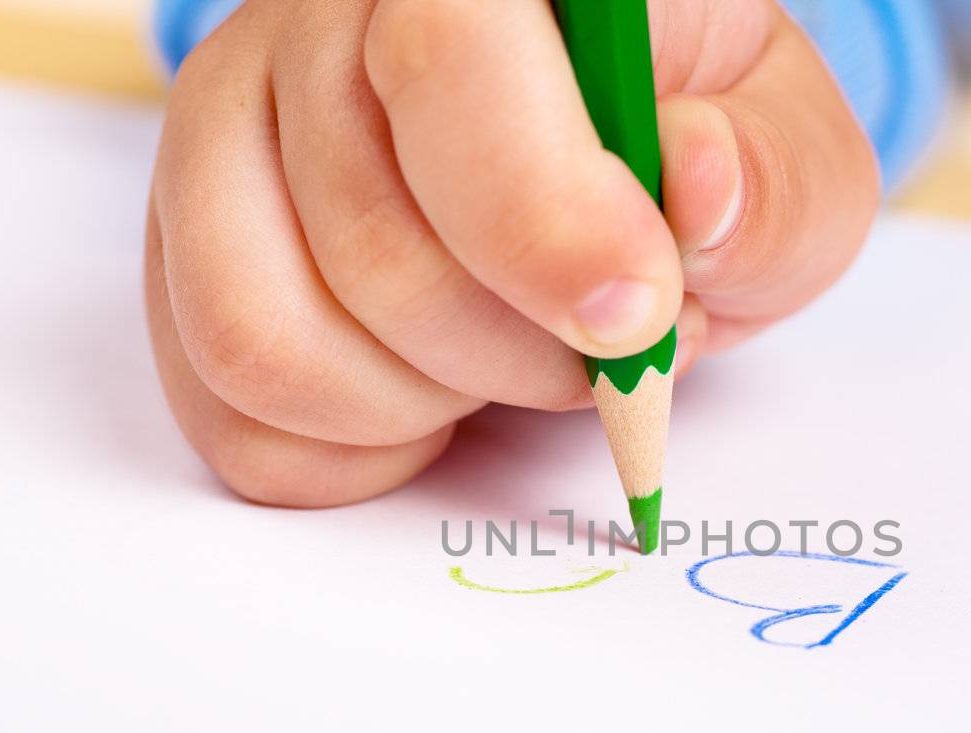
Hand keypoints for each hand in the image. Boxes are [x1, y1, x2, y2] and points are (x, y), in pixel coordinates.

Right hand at [145, 0, 877, 505]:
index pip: (447, 52)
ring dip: (428, 402)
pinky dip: (354, 451)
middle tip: (605, 343)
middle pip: (368, 242)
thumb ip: (769, 178)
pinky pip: (227, 409)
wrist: (597, 167)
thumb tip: (695, 185)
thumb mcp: (785, 154)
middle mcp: (315, 19)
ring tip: (511, 361)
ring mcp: (226, 130)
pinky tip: (429, 398)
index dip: (537, 215)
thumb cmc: (688, 150)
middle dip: (522, 352)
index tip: (636, 315)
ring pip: (267, 340)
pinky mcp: (184, 246)